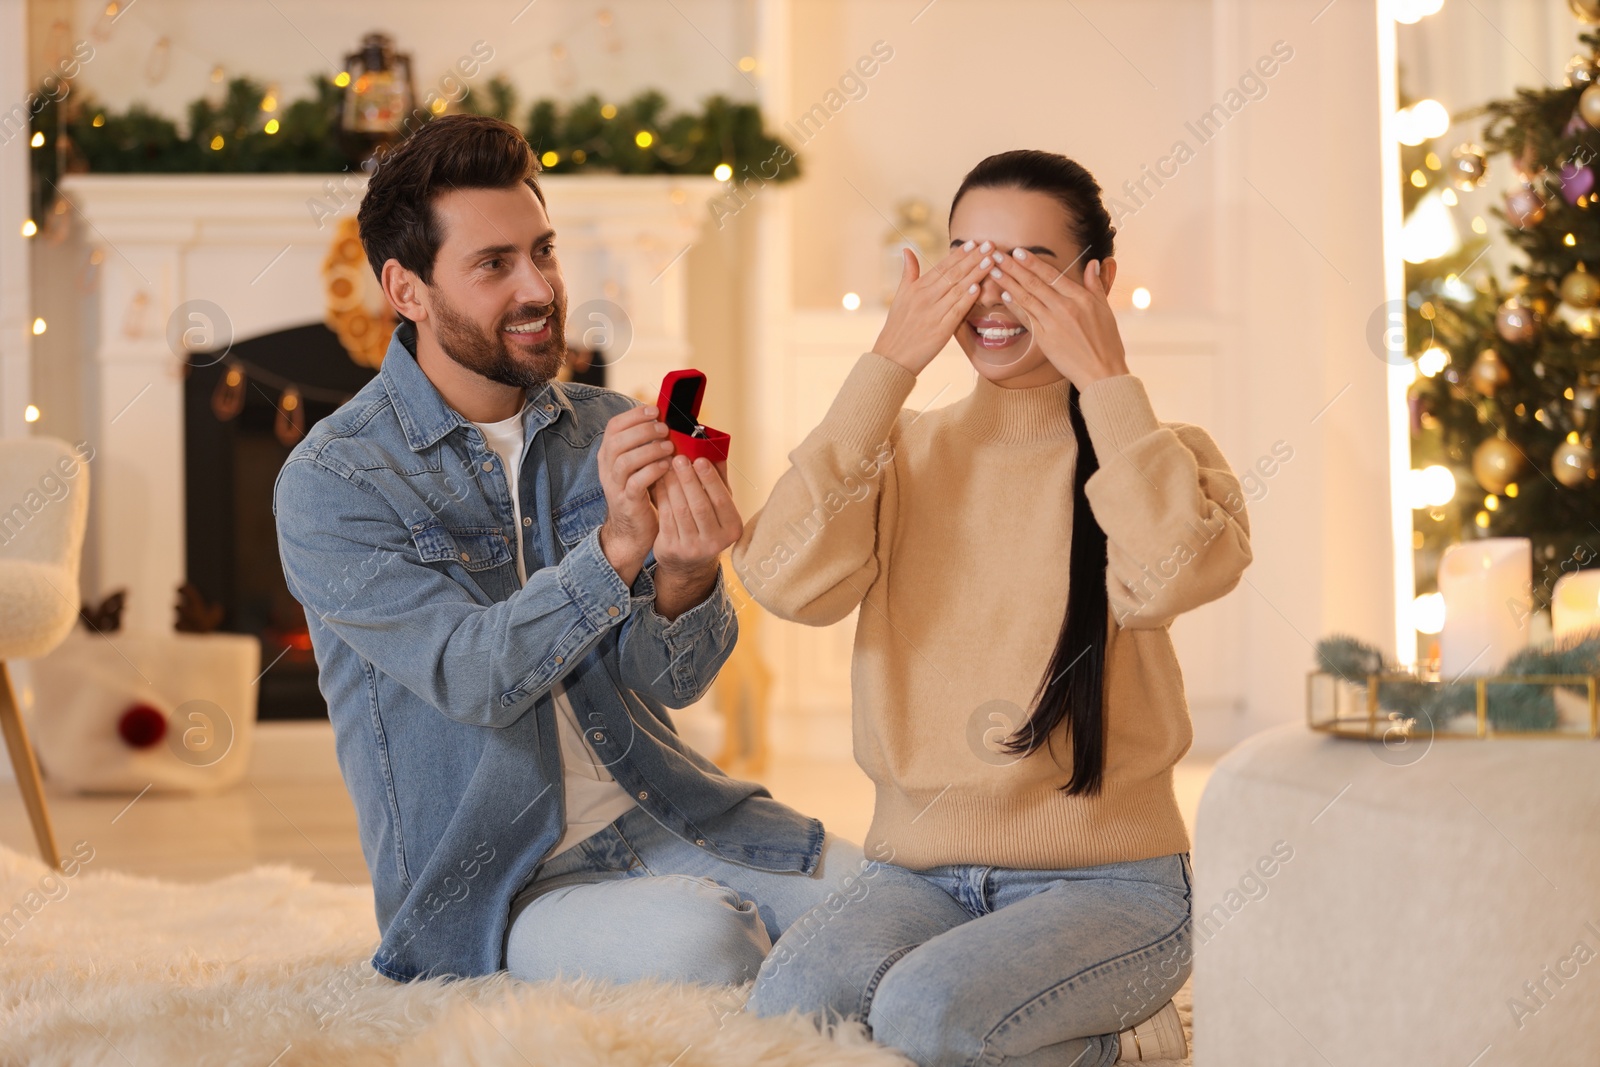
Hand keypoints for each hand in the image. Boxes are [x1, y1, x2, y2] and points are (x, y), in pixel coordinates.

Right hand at [597, 404, 674, 582]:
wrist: (633, 528)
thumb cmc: (642, 490)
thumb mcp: (640, 463)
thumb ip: (647, 443)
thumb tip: (667, 417)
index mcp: (609, 453)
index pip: (614, 426)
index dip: (634, 415)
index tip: (655, 410)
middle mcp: (607, 467)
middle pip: (617, 441)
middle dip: (643, 431)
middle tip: (665, 429)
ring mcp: (614, 485)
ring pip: (625, 461)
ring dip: (649, 450)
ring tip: (670, 447)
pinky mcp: (626, 502)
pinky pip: (636, 483)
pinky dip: (652, 471)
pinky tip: (667, 466)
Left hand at [649, 455, 742, 618]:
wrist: (688, 563)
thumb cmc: (707, 524)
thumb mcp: (720, 507)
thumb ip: (720, 480)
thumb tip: (717, 449)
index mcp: (732, 528)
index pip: (722, 500)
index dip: (710, 479)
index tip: (699, 459)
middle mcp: (715, 542)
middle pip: (700, 505)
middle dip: (688, 479)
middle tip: (678, 457)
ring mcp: (692, 548)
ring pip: (680, 510)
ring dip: (672, 484)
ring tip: (666, 465)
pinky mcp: (672, 548)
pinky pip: (665, 516)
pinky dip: (662, 495)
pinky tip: (658, 480)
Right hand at [871, 242, 996, 374]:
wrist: (892, 356)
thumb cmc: (898, 326)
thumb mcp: (900, 296)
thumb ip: (908, 272)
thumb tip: (907, 250)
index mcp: (917, 288)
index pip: (942, 267)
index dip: (959, 254)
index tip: (974, 243)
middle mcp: (925, 298)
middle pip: (953, 274)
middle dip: (974, 258)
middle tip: (990, 245)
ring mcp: (933, 313)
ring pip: (958, 289)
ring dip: (976, 274)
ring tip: (991, 261)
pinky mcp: (940, 330)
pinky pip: (956, 311)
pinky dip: (967, 299)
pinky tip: (978, 288)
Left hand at [992, 251, 1128, 386]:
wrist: (1102, 371)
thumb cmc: (1106, 341)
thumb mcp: (1105, 309)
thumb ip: (1096, 284)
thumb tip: (1093, 263)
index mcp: (1080, 298)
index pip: (1052, 275)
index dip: (1033, 262)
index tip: (1018, 251)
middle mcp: (1065, 307)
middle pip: (1034, 283)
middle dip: (1013, 267)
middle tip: (996, 255)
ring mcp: (1053, 323)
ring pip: (1026, 298)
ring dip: (1008, 283)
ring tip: (993, 270)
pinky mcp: (1045, 339)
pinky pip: (1026, 318)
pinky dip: (1014, 305)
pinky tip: (1003, 295)